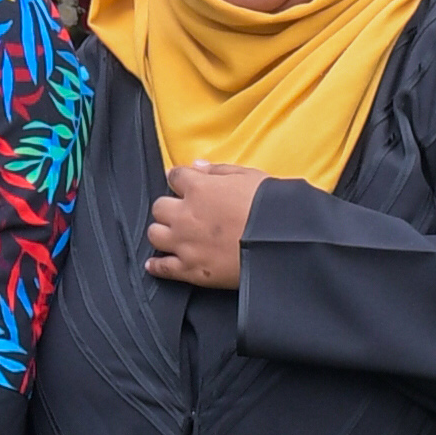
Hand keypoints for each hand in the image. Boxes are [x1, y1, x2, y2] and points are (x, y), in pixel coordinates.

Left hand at [144, 160, 266, 293]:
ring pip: (154, 234)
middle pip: (159, 207)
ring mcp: (185, 244)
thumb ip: (218, 171)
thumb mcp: (248, 177)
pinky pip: (163, 268)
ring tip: (174, 234)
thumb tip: (197, 165)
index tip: (183, 183)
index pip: (175, 176)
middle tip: (183, 211)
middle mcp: (185, 215)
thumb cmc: (269, 206)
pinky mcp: (191, 270)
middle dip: (169, 207)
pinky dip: (157, 265)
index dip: (180, 179)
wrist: (281, 244)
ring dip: (163, 232)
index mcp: (199, 188)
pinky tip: (154, 263)